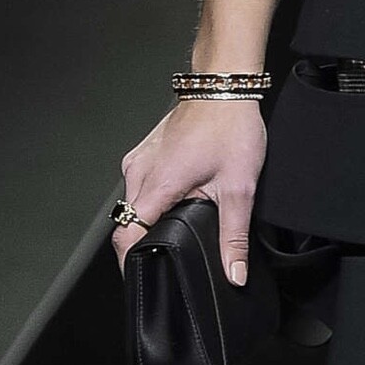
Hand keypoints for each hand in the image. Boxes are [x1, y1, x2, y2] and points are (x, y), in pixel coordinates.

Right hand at [113, 99, 267, 286]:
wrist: (225, 87)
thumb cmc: (231, 127)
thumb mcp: (239, 187)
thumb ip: (234, 236)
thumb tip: (233, 273)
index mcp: (157, 184)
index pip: (125, 236)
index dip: (131, 263)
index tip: (144, 277)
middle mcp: (140, 171)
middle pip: (130, 222)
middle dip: (149, 239)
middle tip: (176, 248)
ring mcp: (139, 159)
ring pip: (136, 203)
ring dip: (154, 214)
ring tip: (182, 215)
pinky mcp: (144, 152)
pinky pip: (141, 184)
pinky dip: (156, 196)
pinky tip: (180, 192)